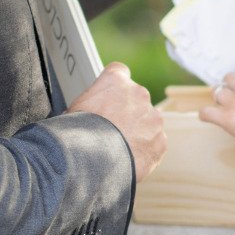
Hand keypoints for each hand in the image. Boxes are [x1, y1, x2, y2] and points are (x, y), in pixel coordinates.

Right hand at [70, 63, 166, 181]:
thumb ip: (91, 103)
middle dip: (127, 113)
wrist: (92, 161)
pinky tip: (129, 159)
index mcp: (116, 81)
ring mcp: (153, 118)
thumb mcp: (74, 109)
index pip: (119, 72)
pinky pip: (155, 144)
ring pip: (148, 123)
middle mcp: (139, 94)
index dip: (114, 88)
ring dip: (138, 132)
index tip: (110, 99)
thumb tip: (87, 111)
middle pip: (136, 99)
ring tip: (119, 149)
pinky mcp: (160, 141)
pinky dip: (144, 152)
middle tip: (112, 131)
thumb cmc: (78, 134)